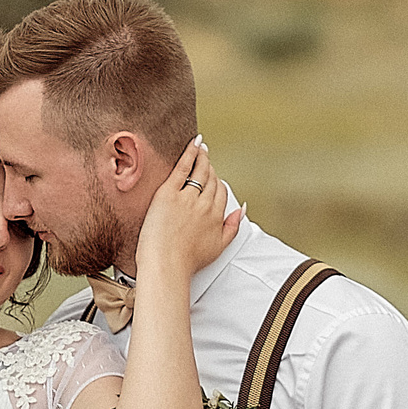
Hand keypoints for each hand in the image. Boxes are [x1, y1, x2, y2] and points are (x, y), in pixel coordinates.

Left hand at [135, 138, 239, 279]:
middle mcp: (205, 204)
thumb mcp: (218, 247)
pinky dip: (190, 153)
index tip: (212, 177)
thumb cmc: (186, 261)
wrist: (166, 265)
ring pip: (200, 171)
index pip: (220, 191)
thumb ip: (232, 227)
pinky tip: (193, 143)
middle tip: (206, 156)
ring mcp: (187, 197)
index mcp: (216, 216)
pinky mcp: (168, 194)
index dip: (217, 182)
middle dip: (209, 167)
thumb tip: (241, 210)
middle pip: (211, 179)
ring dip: (202, 157)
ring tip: (200, 147)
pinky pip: (183, 167)